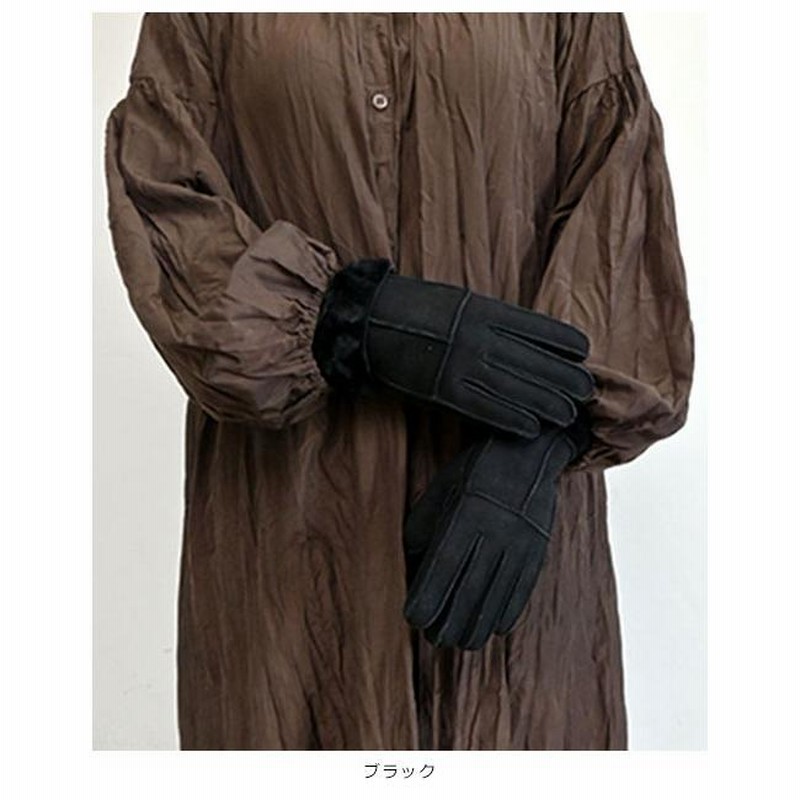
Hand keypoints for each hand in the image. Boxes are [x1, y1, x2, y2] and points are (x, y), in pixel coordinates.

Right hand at [312, 259, 593, 437]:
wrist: (372, 320)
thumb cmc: (416, 309)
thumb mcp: (461, 303)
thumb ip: (492, 319)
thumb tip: (523, 338)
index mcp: (487, 311)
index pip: (540, 330)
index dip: (566, 345)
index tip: (583, 355)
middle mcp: (482, 337)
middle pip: (537, 363)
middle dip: (566, 380)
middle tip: (586, 393)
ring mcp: (464, 365)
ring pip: (518, 389)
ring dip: (547, 404)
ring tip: (568, 415)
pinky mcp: (445, 390)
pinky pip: (486, 409)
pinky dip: (512, 419)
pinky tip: (532, 428)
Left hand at [403, 418, 591, 649]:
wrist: (530, 452)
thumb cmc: (474, 470)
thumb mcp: (442, 488)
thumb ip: (423, 527)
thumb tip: (410, 568)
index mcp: (466, 514)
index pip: (443, 567)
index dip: (428, 598)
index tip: (413, 617)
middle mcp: (496, 532)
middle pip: (469, 591)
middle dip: (449, 622)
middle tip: (433, 638)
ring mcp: (521, 544)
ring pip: (496, 598)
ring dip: (475, 626)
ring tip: (458, 641)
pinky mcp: (538, 551)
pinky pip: (521, 592)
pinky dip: (505, 614)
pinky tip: (491, 628)